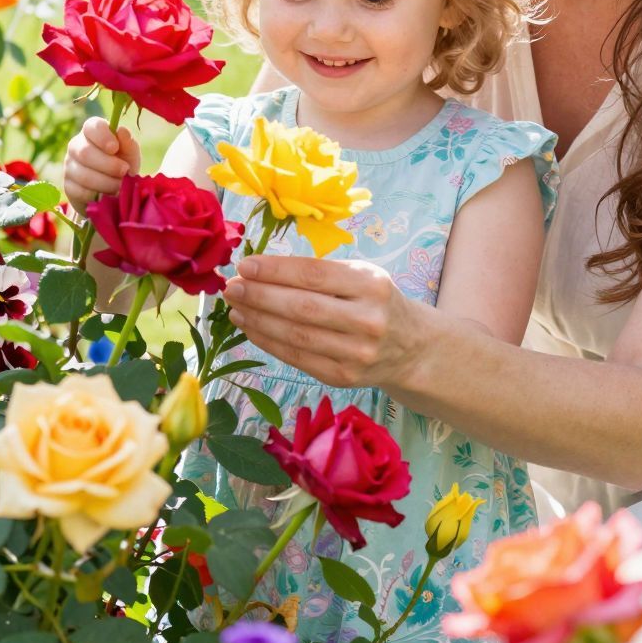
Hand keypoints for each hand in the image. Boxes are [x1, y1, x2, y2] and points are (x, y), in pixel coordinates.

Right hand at [63, 116, 140, 215]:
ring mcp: (69, 166)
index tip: (115, 148)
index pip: (91, 127)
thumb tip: (122, 131)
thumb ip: (128, 143)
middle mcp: (76, 146)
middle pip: (85, 152)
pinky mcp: (68, 186)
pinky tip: (108, 195)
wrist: (114, 190)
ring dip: (106, 182)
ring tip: (120, 186)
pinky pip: (81, 192)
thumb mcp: (130, 154)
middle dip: (108, 164)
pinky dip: (98, 195)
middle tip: (124, 171)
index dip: (102, 136)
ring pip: (83, 175)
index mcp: (92, 132)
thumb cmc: (122, 164)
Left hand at [223, 254, 427, 391]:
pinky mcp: (343, 377)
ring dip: (258, 320)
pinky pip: (297, 358)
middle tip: (231, 287)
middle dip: (259, 295)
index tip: (245, 265)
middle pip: (301, 307)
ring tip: (234, 308)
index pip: (314, 275)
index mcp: (372, 285)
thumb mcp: (362, 276)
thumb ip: (320, 273)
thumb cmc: (376, 302)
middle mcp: (367, 320)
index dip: (275, 270)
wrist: (410, 347)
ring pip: (296, 335)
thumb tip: (259, 269)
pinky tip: (251, 328)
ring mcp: (356, 353)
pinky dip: (268, 342)